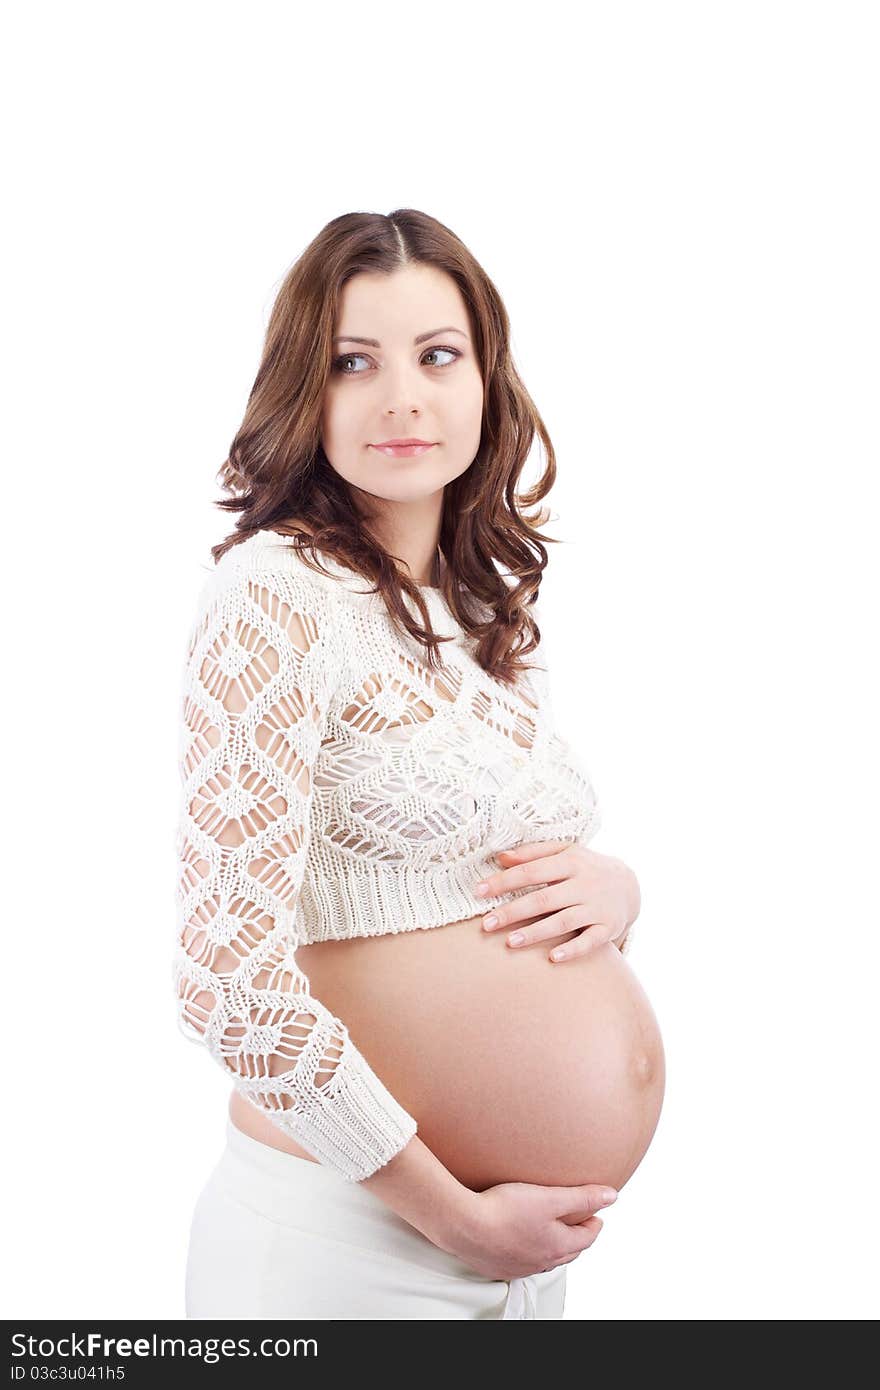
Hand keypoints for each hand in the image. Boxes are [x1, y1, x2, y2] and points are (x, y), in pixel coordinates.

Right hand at [440, 1179, 618, 1281]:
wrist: (464, 1226)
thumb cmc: (504, 1210)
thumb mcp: (549, 1198)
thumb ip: (581, 1197)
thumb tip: (612, 1196)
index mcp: (557, 1246)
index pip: (587, 1237)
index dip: (594, 1223)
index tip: (596, 1214)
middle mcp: (541, 1261)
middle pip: (569, 1250)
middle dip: (578, 1236)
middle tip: (579, 1223)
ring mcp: (519, 1267)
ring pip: (546, 1258)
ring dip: (555, 1245)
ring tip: (553, 1231)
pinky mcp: (499, 1266)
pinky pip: (523, 1261)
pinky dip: (530, 1251)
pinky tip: (523, 1242)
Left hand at [475, 839, 638, 962]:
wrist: (630, 885)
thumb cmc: (585, 868)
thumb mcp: (564, 852)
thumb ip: (533, 853)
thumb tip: (500, 857)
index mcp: (570, 861)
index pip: (531, 871)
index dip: (504, 882)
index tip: (478, 892)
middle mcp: (584, 884)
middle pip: (543, 899)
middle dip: (513, 912)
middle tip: (486, 924)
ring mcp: (597, 907)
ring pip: (563, 921)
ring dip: (536, 932)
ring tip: (510, 942)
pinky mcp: (608, 927)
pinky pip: (590, 941)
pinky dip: (572, 950)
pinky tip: (552, 958)